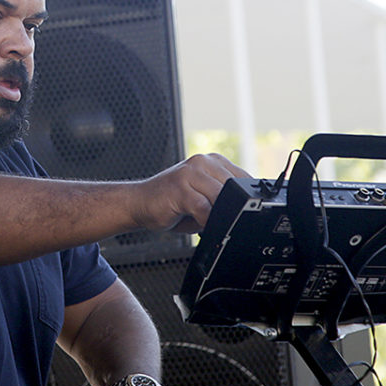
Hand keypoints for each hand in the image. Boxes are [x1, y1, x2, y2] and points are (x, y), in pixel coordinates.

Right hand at [133, 153, 249, 232]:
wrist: (139, 203)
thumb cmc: (172, 203)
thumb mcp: (204, 199)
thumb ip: (222, 201)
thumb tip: (244, 213)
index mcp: (212, 161)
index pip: (243, 178)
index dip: (246, 199)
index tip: (245, 213)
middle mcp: (203, 162)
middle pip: (234, 187)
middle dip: (233, 208)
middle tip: (228, 222)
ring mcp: (190, 172)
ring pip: (221, 195)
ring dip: (219, 213)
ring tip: (210, 222)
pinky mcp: (180, 187)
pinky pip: (203, 207)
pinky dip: (206, 220)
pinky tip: (200, 223)